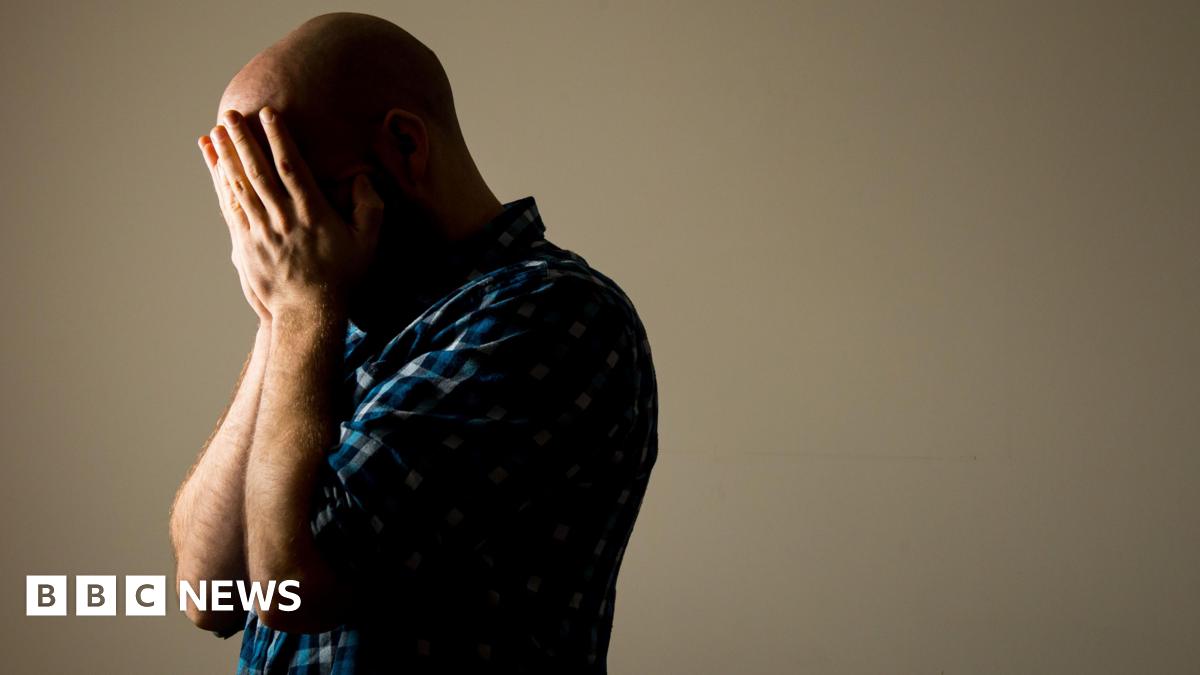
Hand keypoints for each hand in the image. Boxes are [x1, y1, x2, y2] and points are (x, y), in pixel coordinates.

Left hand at [203, 106, 383, 318]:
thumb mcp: (368, 243)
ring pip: (239, 186)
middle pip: (258, 171)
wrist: (308, 314)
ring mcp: (261, 231)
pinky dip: (220, 183)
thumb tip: (363, 180)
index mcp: (313, 214)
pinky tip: (215, 166)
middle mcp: (283, 218)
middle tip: (231, 113)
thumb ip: (370, 208)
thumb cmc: (342, 277)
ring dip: (227, 156)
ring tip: (217, 130)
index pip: (292, 167)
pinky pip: (230, 207)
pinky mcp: (245, 244)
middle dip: (244, 139)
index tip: (269, 114)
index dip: (279, 138)